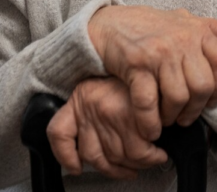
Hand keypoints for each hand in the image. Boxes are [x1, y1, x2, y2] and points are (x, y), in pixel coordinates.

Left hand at [47, 77, 167, 179]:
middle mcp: (91, 107)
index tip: (75, 167)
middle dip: (116, 168)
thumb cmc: (137, 70)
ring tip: (150, 159)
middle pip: (94, 156)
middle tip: (133, 167)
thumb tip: (100, 145)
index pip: (59, 132)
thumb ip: (97, 108)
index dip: (65, 156)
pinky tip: (158, 153)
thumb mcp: (108, 83)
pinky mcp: (131, 117)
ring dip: (136, 165)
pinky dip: (149, 158)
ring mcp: (109, 113)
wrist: (156, 49)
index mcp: (80, 97)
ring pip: (117, 157)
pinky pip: (138, 151)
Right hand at [88, 6, 216, 138]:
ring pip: (179, 96)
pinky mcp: (137, 65)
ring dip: (174, 116)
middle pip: (203, 86)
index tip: (212, 100)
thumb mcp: (185, 20)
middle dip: (197, 108)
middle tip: (187, 117)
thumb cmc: (151, 26)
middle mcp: (183, 40)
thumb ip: (213, 29)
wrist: (111, 24)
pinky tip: (151, 129)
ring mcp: (160, 53)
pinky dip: (150, 122)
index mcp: (198, 31)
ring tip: (169, 120)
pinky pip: (148, 102)